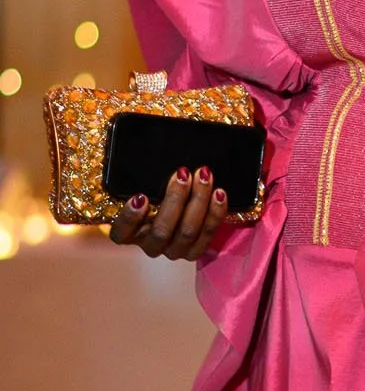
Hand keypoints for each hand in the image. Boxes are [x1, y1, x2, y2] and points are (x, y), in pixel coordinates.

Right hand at [107, 165, 227, 261]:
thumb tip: (140, 139)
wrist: (181, 208)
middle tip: (183, 173)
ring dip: (198, 201)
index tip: (140, 196)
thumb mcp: (143, 184)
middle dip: (175, 199)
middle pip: (161, 231)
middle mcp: (149, 245)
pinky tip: (219, 193)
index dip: (130, 218)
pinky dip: (215, 212)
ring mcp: (173, 250)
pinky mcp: (194, 251)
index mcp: (128, 233)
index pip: (121, 232)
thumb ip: (141, 176)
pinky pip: (207, 234)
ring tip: (204, 176)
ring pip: (187, 232)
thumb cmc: (153, 191)